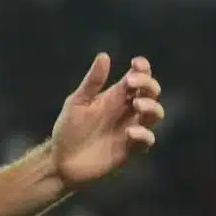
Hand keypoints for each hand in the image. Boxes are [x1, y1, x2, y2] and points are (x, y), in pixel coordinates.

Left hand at [51, 53, 163, 187]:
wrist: (60, 160)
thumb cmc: (68, 129)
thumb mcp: (77, 103)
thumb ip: (92, 82)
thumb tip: (104, 55)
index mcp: (115, 96)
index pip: (138, 78)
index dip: (143, 68)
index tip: (137, 63)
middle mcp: (127, 111)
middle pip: (151, 93)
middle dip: (148, 85)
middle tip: (132, 83)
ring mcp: (131, 129)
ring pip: (155, 114)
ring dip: (151, 106)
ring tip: (136, 104)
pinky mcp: (130, 149)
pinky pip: (147, 140)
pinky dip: (143, 134)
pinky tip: (130, 132)